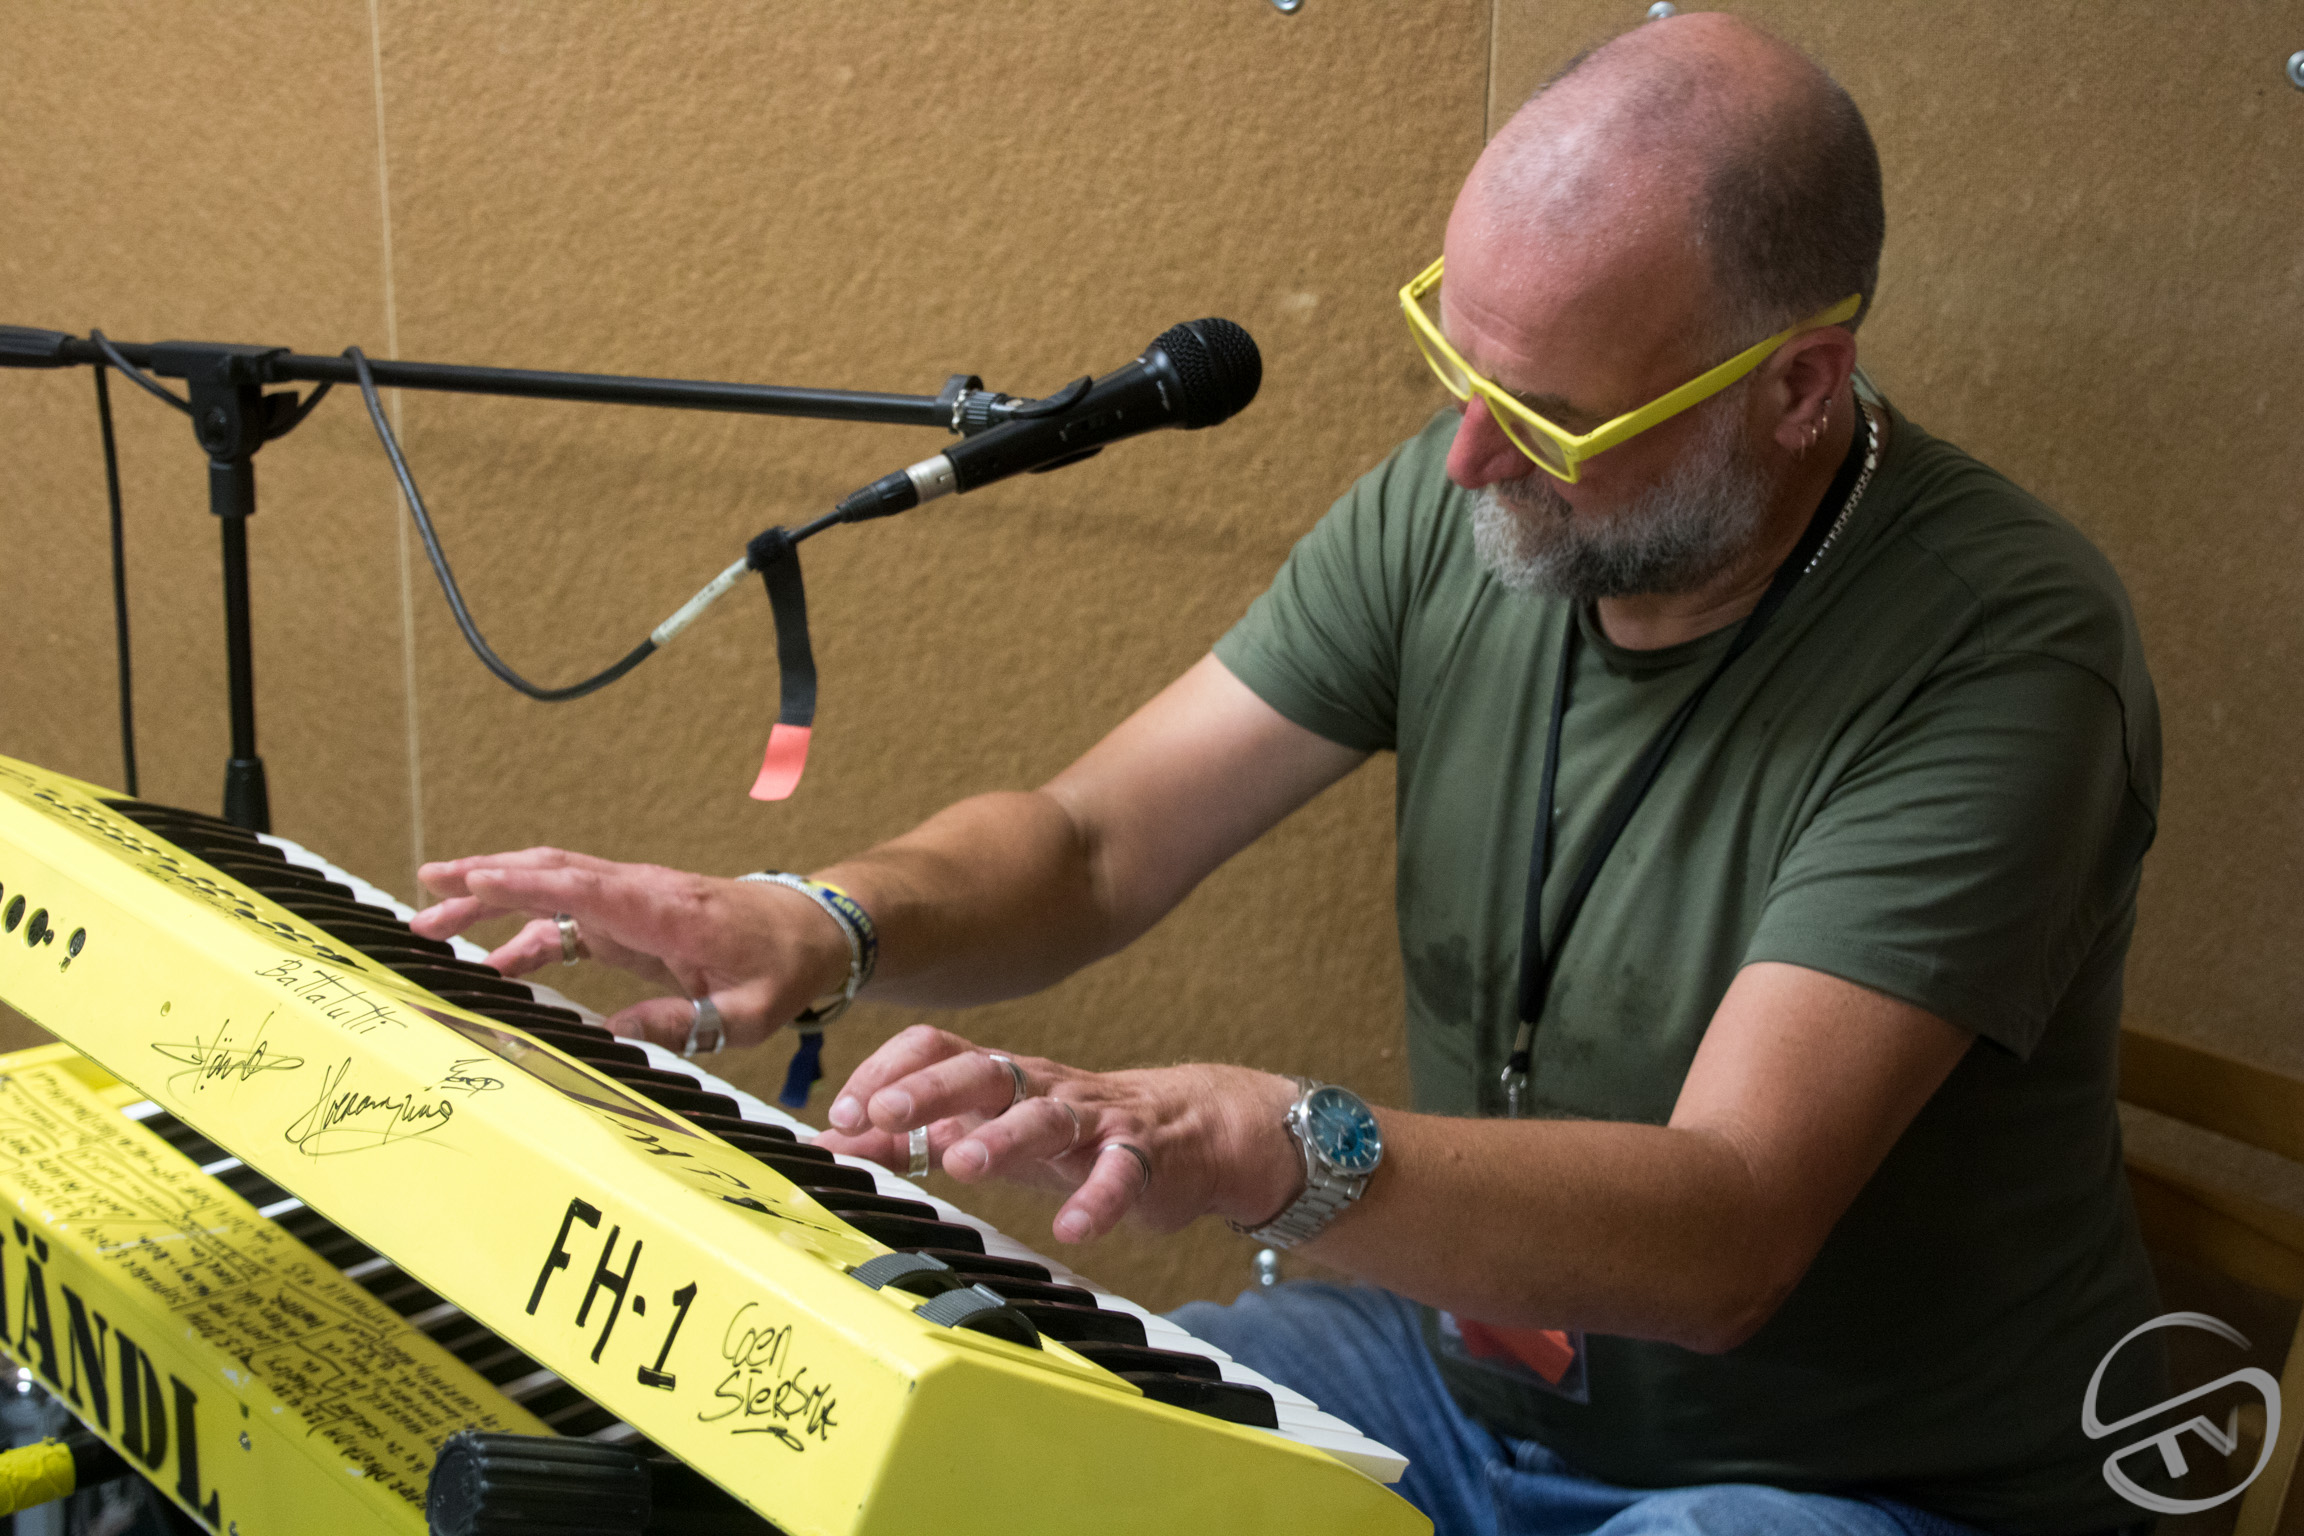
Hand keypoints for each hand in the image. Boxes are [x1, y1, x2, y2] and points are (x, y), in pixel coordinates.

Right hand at [412, 847, 850, 1050]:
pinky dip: (525, 930)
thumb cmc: (783, 967)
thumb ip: (687, 1021)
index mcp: (667, 910)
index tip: (471, 880)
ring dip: (493, 901)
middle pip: (552, 874)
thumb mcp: (748, 1010)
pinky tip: (492, 962)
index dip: (527, 885)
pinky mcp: (629, 918)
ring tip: (431, 921)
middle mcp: (640, 895)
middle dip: (486, 880)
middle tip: (425, 891)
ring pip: (551, 889)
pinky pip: (568, 917)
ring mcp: (631, 903)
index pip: (585, 888)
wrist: (813, 931)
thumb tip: (613, 1035)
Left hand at [814, 1024, 1304, 1244]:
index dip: (887, 1071)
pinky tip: (1073, 1228)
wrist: (1192, 1129)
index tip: (842, 1113)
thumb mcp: (993, 1131)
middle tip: (883, 1114)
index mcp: (1000, 1077)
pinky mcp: (1141, 1156)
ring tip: (964, 1163)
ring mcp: (1094, 1119)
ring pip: (1046, 1115)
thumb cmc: (1073, 1134)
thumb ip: (919, 1138)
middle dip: (928, 1089)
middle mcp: (1041, 1086)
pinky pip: (1120, 1173)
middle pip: (983, 1070)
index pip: (937, 1047)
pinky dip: (1095, 1200)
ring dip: (1003, 1136)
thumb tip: (840, 1141)